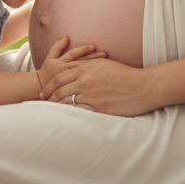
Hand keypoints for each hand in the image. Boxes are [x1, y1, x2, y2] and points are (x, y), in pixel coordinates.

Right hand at [34, 36, 105, 89]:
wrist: (42, 88)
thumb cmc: (47, 71)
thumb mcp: (50, 58)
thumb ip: (57, 47)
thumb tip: (67, 37)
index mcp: (61, 63)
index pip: (73, 55)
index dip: (83, 50)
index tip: (93, 46)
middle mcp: (66, 71)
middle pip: (81, 63)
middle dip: (93, 58)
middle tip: (105, 54)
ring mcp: (70, 80)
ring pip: (83, 72)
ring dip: (94, 67)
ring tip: (106, 63)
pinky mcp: (71, 87)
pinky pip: (82, 82)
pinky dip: (90, 77)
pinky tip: (100, 75)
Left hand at [39, 56, 155, 115]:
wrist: (143, 86)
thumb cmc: (125, 74)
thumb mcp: (104, 64)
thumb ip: (87, 65)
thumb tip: (75, 67)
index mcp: (85, 69)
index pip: (60, 78)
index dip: (49, 87)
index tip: (43, 93)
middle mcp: (85, 82)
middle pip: (60, 91)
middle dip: (49, 98)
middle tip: (42, 105)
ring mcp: (91, 96)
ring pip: (68, 102)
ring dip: (57, 108)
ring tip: (50, 113)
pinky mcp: (99, 108)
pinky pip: (80, 113)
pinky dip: (70, 116)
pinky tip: (65, 120)